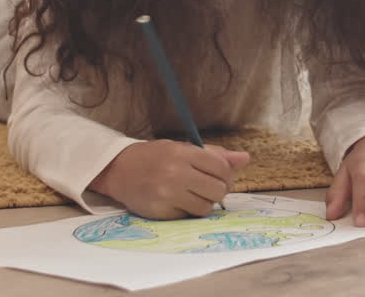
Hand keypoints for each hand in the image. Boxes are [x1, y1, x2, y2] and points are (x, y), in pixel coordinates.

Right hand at [89, 140, 249, 219]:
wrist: (119, 170)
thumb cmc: (155, 157)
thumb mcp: (182, 148)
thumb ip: (215, 154)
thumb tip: (245, 158)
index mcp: (183, 153)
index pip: (222, 167)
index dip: (227, 174)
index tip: (221, 176)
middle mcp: (176, 173)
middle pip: (218, 190)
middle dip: (219, 190)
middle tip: (209, 186)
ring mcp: (167, 194)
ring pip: (206, 207)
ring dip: (205, 202)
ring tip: (194, 194)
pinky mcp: (160, 212)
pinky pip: (189, 216)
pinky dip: (189, 211)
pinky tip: (179, 201)